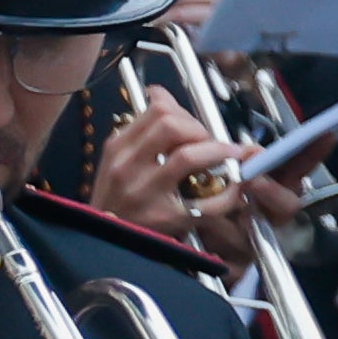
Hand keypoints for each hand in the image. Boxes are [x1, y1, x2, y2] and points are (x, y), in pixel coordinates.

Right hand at [92, 99, 292, 231]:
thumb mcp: (117, 160)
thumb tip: (161, 95)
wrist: (102, 243)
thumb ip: (140, 130)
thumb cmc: (114, 201)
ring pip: (189, 156)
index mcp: (119, 147)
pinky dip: (230, 194)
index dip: (185, 111)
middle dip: (200, 128)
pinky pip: (208, 203)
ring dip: (218, 151)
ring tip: (229, 156)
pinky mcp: (166, 221)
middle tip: (209, 142)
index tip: (193, 123)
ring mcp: (147, 194)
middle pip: (171, 125)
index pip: (157, 109)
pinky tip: (235, 190)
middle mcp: (129, 167)